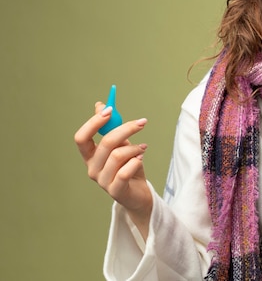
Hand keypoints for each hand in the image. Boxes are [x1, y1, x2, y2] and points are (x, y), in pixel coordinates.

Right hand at [74, 102, 152, 236]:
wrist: (139, 194)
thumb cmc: (129, 166)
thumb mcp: (121, 144)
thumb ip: (111, 128)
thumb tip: (100, 105)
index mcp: (90, 156)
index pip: (81, 138)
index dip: (93, 122)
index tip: (110, 110)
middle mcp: (92, 168)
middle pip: (105, 143)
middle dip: (126, 129)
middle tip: (142, 122)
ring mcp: (102, 181)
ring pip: (117, 155)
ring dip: (134, 147)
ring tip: (143, 148)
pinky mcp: (116, 191)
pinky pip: (125, 171)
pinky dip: (136, 161)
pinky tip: (141, 158)